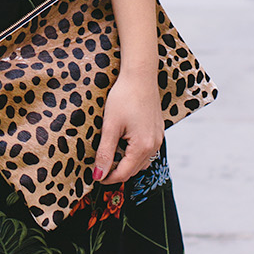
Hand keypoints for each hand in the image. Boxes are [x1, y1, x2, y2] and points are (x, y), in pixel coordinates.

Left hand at [93, 67, 164, 185]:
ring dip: (126, 163)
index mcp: (143, 147)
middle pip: (134, 170)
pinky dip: (133, 153)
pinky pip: (146, 150)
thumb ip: (105, 153)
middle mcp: (154, 145)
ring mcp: (158, 138)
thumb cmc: (124, 97)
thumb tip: (98, 175)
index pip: (124, 173)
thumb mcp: (110, 126)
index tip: (94, 177)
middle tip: (99, 167)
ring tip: (109, 155)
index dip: (108, 178)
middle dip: (117, 171)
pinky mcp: (157, 130)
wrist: (140, 76)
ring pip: (141, 161)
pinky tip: (122, 143)